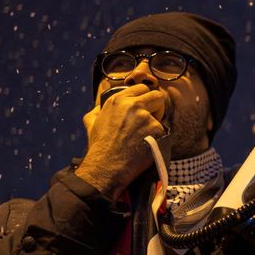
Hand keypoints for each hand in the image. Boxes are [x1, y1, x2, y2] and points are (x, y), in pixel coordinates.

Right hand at [75, 85, 167, 199]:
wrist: (106, 166)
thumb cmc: (99, 147)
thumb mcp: (91, 123)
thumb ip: (97, 110)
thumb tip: (100, 106)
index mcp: (117, 100)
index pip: (141, 88)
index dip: (145, 98)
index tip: (145, 108)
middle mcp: (132, 105)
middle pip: (156, 95)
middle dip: (156, 106)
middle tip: (152, 117)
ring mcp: (145, 117)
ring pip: (161, 114)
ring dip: (157, 121)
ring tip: (145, 134)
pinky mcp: (156, 129)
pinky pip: (163, 130)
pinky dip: (158, 137)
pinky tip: (146, 145)